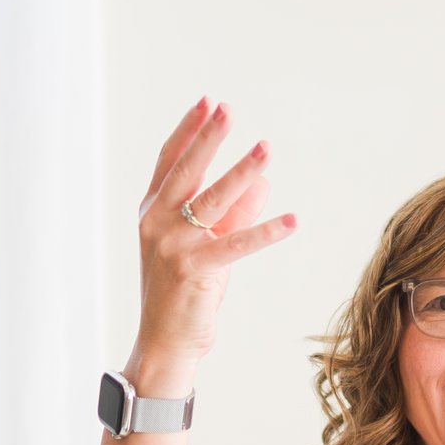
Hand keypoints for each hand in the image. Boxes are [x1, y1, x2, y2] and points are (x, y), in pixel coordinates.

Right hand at [133, 98, 295, 366]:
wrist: (166, 342)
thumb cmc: (185, 291)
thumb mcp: (207, 245)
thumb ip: (232, 213)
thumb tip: (261, 180)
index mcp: (152, 212)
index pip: (169, 161)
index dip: (189, 130)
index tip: (208, 102)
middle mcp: (156, 224)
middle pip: (186, 172)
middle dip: (209, 138)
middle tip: (228, 109)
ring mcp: (172, 246)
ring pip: (212, 201)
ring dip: (242, 172)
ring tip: (265, 148)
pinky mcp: (195, 270)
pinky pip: (237, 244)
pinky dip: (266, 231)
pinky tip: (292, 219)